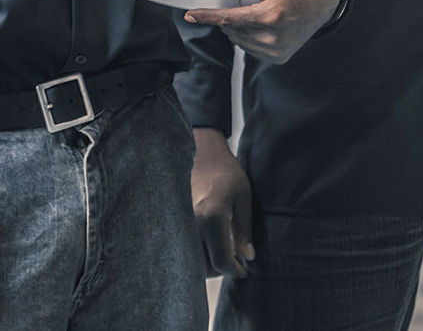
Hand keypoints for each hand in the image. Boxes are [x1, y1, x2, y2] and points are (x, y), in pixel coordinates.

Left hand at [183, 0, 341, 62]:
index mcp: (270, 15)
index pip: (229, 19)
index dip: (207, 16)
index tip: (190, 15)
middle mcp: (274, 37)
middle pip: (232, 30)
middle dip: (231, 16)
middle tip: (250, 2)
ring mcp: (278, 51)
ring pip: (239, 41)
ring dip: (240, 27)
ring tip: (261, 12)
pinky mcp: (280, 58)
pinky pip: (251, 49)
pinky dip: (250, 36)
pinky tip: (264, 25)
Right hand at [192, 128, 254, 276]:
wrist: (201, 151)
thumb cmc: (226, 171)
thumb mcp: (243, 197)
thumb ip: (245, 230)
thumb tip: (248, 257)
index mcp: (212, 217)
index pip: (221, 261)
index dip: (234, 270)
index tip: (244, 270)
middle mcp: (192, 224)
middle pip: (204, 266)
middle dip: (222, 269)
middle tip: (236, 262)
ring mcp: (180, 223)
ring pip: (192, 259)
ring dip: (208, 263)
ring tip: (223, 252)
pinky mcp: (174, 220)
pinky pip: (184, 247)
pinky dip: (197, 252)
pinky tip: (209, 243)